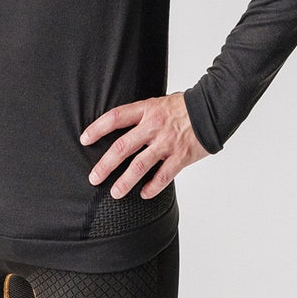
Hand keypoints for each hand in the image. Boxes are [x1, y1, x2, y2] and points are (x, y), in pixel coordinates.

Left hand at [80, 92, 208, 199]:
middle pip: (123, 146)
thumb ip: (141, 116)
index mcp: (146, 110)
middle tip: (94, 178)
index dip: (98, 128)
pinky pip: (163, 176)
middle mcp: (153, 126)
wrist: (211, 109)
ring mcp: (167, 142)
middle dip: (106, 164)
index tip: (85, 139)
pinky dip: (152, 187)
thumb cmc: (183, 107)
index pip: (115, 118)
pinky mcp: (181, 156)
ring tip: (115, 192)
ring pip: (140, 165)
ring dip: (125, 181)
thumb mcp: (158, 103)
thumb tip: (121, 128)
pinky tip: (143, 194)